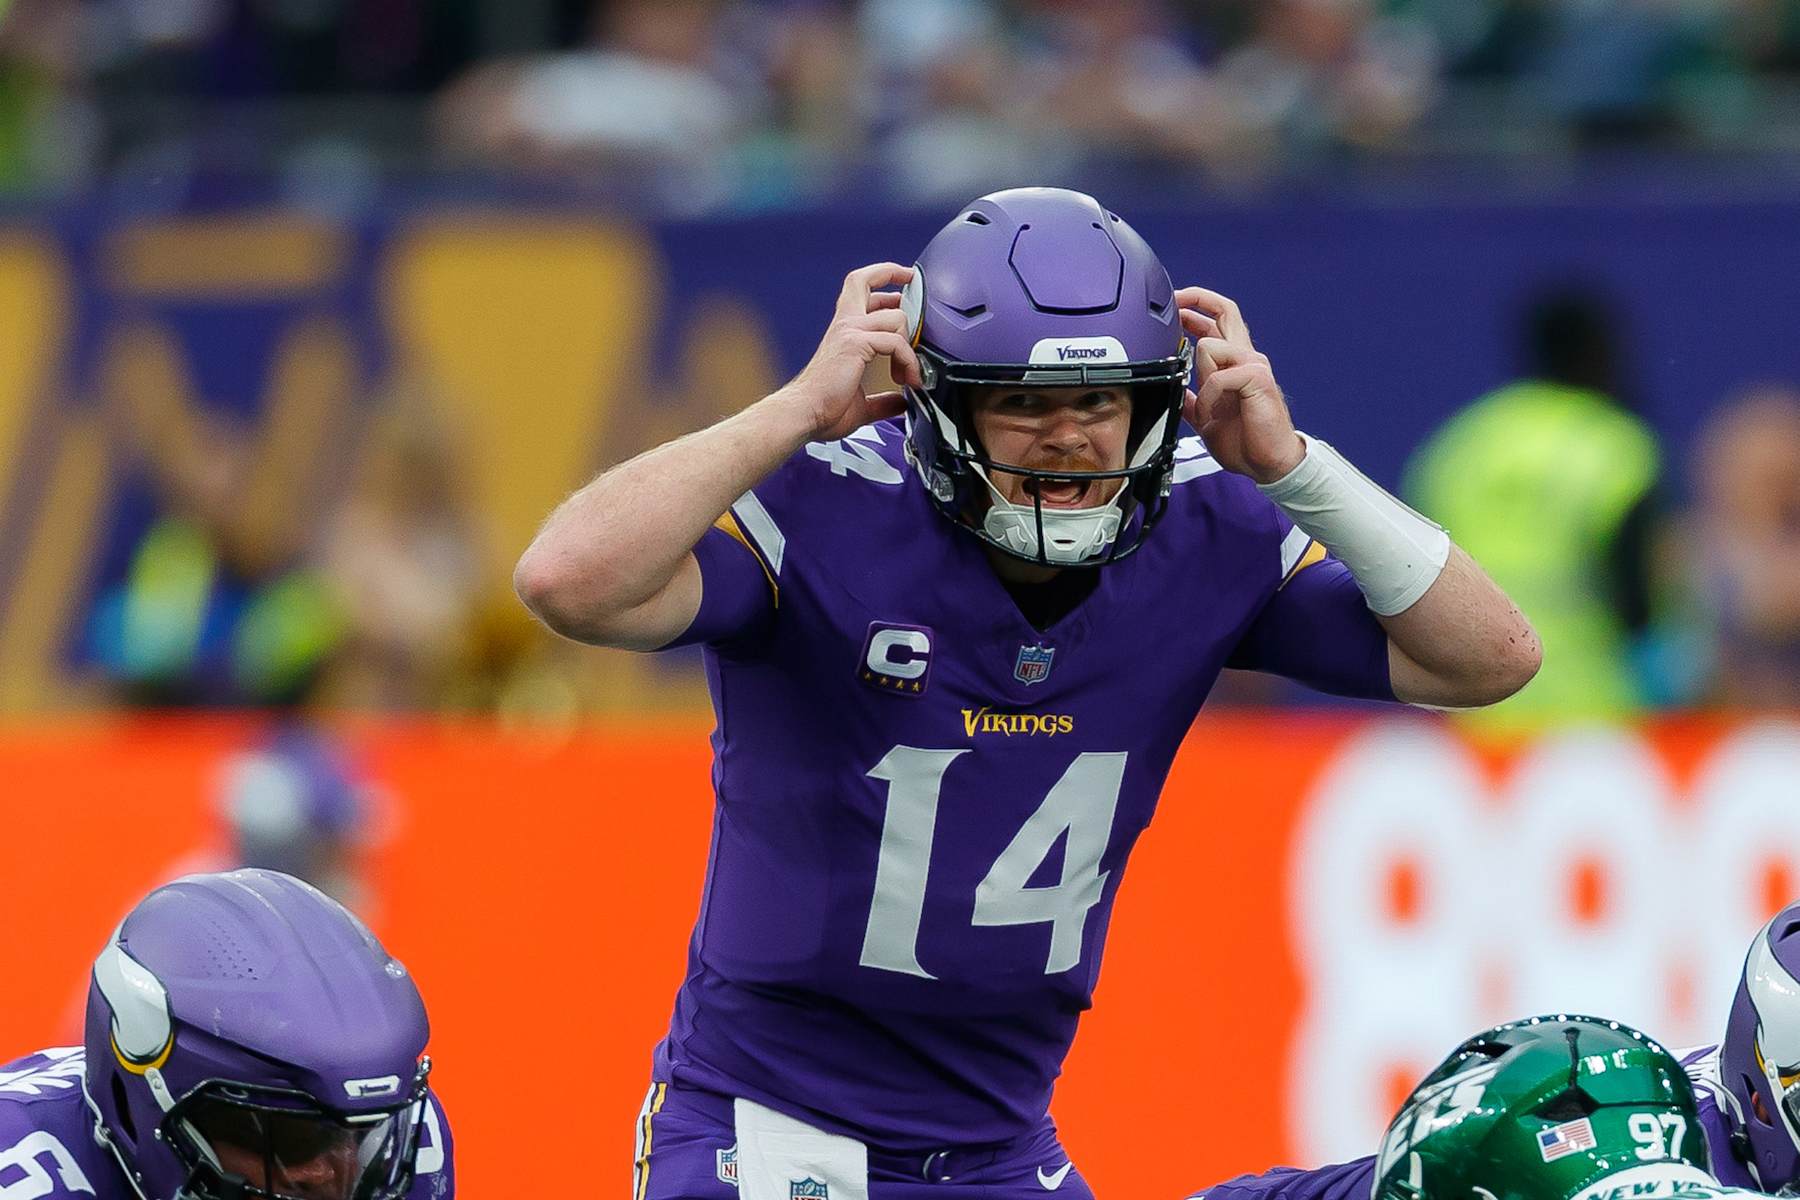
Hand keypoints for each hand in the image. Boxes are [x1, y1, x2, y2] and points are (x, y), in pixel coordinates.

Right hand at [780, 263, 922, 442]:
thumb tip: (901, 403)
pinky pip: (895, 341)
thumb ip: (883, 401)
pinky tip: (907, 379)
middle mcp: (844, 325)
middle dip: (893, 274)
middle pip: (863, 279)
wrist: (804, 416)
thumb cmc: (823, 410)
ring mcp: (849, 331)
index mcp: (844, 332)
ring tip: (910, 374)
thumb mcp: (861, 404)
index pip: (860, 291)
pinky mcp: (855, 344)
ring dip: (911, 344)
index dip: (882, 279)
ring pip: (895, 315)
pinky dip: (908, 360)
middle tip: (914, 286)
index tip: (904, 282)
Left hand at [1177, 286, 1305, 484]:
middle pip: (1226, 310)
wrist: (1268, 463)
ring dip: (1197, 377)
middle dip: (1196, 300)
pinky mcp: (1256, 378)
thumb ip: (1191, 399)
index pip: (1218, 320)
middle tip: (1174, 303)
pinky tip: (1212, 416)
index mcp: (1234, 362)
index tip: (1174, 306)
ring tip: (1204, 408)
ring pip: (1210, 344)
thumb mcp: (1206, 417)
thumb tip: (1174, 390)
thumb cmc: (1246, 441)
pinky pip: (1217, 376)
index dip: (1195, 307)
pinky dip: (1207, 398)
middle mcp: (1246, 356)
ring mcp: (1253, 365)